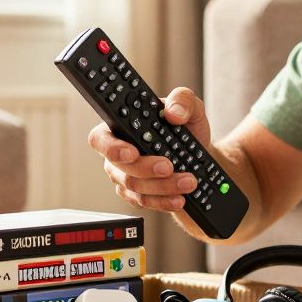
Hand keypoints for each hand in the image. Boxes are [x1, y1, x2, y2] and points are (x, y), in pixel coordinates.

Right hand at [87, 87, 213, 212]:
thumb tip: (174, 112)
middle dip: (146, 169)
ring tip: (187, 181)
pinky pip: (145, 202)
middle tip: (169, 166)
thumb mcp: (190, 106)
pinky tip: (180, 198)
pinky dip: (164, 202)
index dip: (112, 148)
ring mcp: (125, 177)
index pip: (101, 138)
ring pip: (135, 187)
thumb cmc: (187, 128)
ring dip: (163, 186)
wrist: (200, 155)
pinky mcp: (138, 195)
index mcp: (120, 127)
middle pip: (120, 168)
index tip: (133, 152)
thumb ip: (182, 100)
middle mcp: (117, 154)